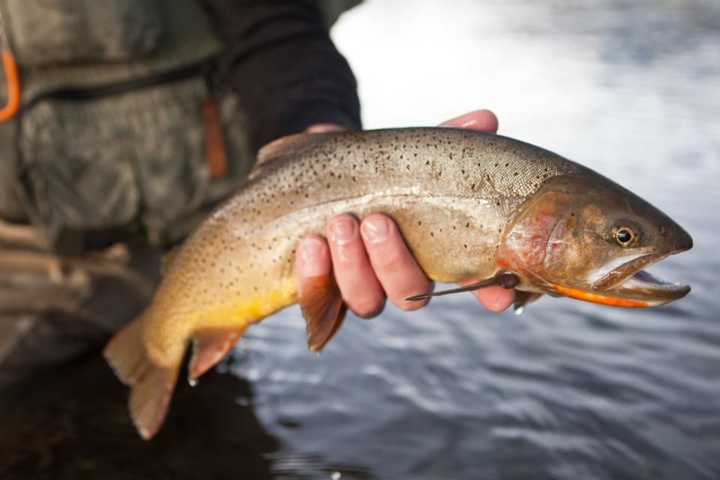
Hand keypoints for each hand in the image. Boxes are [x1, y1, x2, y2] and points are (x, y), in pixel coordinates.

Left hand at [294, 110, 514, 316]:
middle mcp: (399, 278)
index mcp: (432, 252)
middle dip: (393, 262)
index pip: (468, 284)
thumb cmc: (374, 170)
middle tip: (376, 222)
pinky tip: (311, 245)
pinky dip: (314, 275)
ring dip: (354, 266)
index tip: (496, 297)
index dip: (486, 294)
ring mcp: (360, 287)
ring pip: (366, 300)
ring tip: (341, 224)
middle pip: (410, 294)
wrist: (317, 172)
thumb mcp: (406, 153)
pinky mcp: (320, 289)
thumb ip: (444, 140)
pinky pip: (318, 297)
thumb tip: (485, 119)